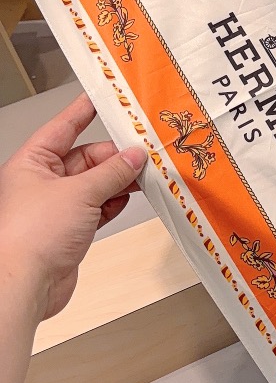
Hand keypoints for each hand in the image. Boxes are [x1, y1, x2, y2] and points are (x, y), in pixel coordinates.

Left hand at [0, 93, 146, 322]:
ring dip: (119, 181)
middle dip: (115, 156)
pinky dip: (115, 202)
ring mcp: (56, 206)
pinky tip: (130, 198)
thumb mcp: (80, 193)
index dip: (85, 110)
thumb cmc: (31, 236)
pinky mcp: (69, 229)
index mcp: (32, 163)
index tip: (106, 96)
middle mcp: (42, 182)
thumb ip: (112, 172)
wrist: (23, 286)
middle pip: (86, 157)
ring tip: (145, 175)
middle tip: (144, 152)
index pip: (63, 127)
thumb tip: (135, 156)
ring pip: (95, 183)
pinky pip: (98, 206)